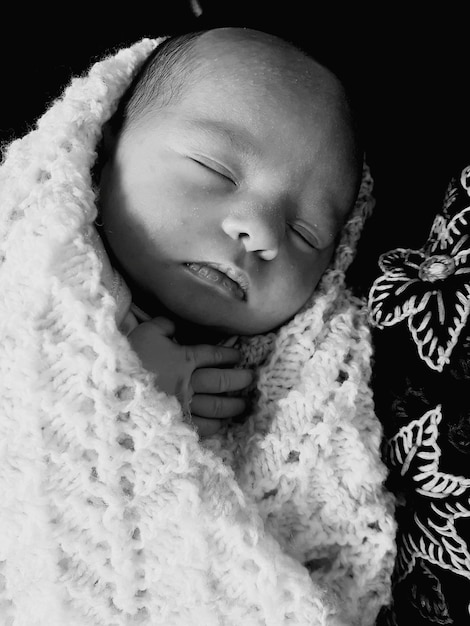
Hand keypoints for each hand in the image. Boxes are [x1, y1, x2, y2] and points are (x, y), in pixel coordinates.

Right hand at [128, 317, 252, 436]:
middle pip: (221, 381)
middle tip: (250, 379)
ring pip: (216, 406)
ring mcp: (183, 405)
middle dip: (239, 380)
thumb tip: (174, 326)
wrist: (112, 386)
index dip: (229, 355)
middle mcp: (188, 382)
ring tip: (242, 404)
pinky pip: (202, 427)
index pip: (214, 355)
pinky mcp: (176, 424)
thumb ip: (164, 326)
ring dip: (232, 405)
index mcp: (183, 358)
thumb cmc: (128, 358)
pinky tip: (220, 423)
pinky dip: (214, 425)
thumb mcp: (145, 332)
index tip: (239, 357)